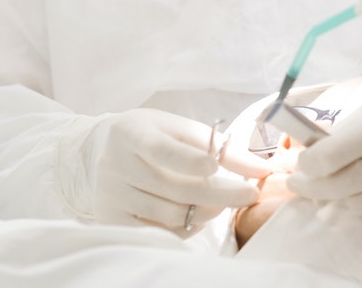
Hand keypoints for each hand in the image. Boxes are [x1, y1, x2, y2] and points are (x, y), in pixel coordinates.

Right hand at [93, 108, 270, 230]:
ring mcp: (112, 195)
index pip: (162, 150)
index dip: (191, 161)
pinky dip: (186, 227)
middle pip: (173, 188)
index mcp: (132, 132)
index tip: (217, 167)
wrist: (100, 150)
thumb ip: (217, 146)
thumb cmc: (151, 135)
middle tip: (249, 193)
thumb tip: (261, 169)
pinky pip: (159, 233)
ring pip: (169, 214)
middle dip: (218, 193)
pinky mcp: (112, 220)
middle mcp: (117, 164)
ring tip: (221, 202)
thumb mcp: (178, 128)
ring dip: (205, 211)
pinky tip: (198, 213)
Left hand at [287, 85, 361, 228]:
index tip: (300, 166)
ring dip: (344, 197)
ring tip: (342, 185)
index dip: (305, 166)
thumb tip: (313, 152)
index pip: (325, 159)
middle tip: (298, 185)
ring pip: (357, 208)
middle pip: (335, 188)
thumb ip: (350, 131)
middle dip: (310, 187)